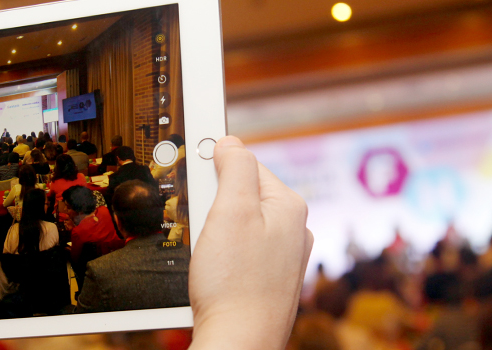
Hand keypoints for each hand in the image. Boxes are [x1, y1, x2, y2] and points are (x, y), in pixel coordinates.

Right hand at [188, 136, 312, 349]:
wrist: (239, 343)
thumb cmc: (234, 283)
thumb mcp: (231, 211)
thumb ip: (234, 167)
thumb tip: (230, 141)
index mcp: (290, 206)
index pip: (246, 165)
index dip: (214, 172)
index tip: (195, 185)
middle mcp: (295, 230)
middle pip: (243, 196)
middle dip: (216, 207)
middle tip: (204, 229)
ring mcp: (285, 257)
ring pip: (240, 226)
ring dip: (217, 234)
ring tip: (209, 257)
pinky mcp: (271, 280)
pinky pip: (243, 252)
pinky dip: (225, 257)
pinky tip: (217, 274)